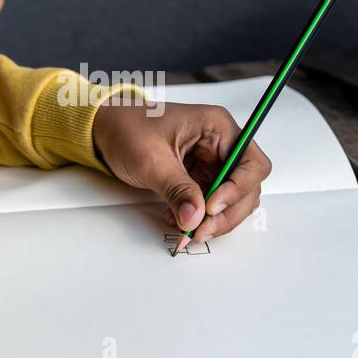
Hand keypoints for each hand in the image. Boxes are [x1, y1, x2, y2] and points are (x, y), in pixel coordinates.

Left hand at [92, 100, 272, 247]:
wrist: (106, 130)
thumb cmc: (127, 129)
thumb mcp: (151, 159)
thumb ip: (177, 189)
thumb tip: (196, 218)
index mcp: (217, 126)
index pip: (251, 163)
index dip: (238, 188)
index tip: (212, 206)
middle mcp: (221, 144)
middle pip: (246, 186)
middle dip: (227, 212)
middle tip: (200, 230)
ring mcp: (212, 162)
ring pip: (232, 200)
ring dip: (215, 220)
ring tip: (188, 230)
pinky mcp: (200, 177)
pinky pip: (211, 204)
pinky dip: (200, 218)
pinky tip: (178, 221)